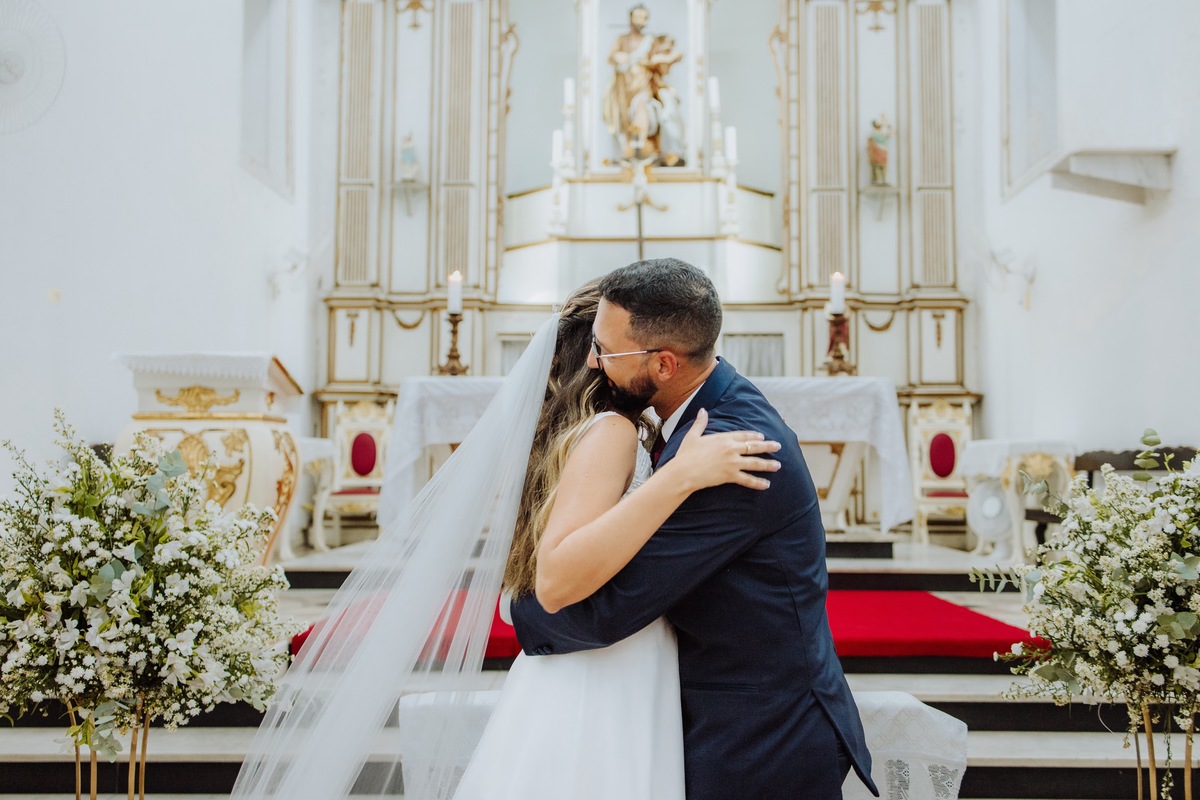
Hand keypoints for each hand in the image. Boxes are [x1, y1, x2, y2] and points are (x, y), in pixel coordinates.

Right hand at [667, 408, 781, 491]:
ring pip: (755, 463)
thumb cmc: (686, 454)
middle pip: (754, 447)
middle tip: (778, 446)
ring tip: (778, 465)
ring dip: (768, 464)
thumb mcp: (692, 436)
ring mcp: (732, 462)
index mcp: (723, 438)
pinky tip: (767, 484)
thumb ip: (700, 423)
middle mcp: (731, 449)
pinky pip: (747, 479)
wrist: (684, 471)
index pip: (743, 435)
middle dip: (768, 446)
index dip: (754, 435)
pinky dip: (758, 482)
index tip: (762, 436)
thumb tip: (702, 410)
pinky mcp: (731, 475)